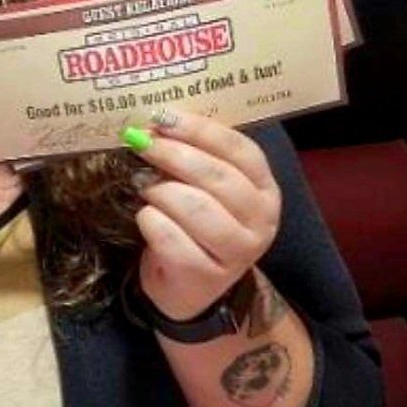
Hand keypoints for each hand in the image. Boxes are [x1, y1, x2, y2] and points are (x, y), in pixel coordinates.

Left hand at [126, 111, 280, 321]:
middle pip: (217, 177)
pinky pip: (170, 237)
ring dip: (160, 190)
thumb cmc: (196, 226)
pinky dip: (150, 220)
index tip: (164, 118)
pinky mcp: (206, 275)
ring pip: (195, 206)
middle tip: (142, 143)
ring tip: (145, 187)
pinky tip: (146, 218)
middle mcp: (261, 221)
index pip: (240, 150)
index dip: (201, 130)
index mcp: (265, 189)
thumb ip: (194, 155)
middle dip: (173, 154)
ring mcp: (237, 252)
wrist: (189, 288)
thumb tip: (157, 123)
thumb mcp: (206, 188)